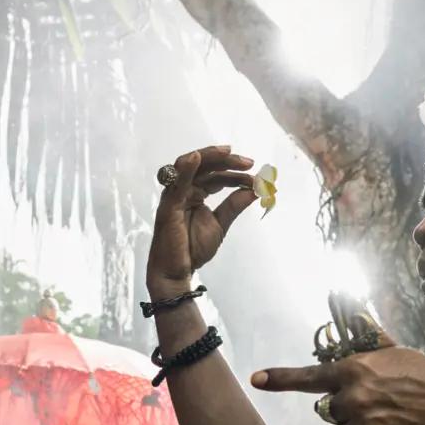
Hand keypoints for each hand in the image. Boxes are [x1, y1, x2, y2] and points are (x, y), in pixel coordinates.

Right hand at [146, 144, 258, 293]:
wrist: (177, 272)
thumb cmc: (192, 250)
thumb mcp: (220, 224)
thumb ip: (234, 205)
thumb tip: (254, 190)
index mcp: (195, 193)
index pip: (216, 175)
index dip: (236, 173)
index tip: (256, 177)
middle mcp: (183, 191)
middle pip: (204, 166)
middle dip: (227, 161)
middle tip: (249, 162)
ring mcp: (174, 196)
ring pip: (189, 166)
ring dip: (209, 156)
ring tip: (228, 152)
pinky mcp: (168, 206)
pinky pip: (175, 183)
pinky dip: (184, 168)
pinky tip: (195, 157)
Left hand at [251, 347, 424, 424]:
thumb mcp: (400, 352)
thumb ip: (372, 340)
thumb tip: (356, 313)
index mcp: (355, 370)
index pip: (309, 376)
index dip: (280, 379)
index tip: (257, 380)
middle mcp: (353, 399)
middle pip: (328, 411)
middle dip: (345, 411)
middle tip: (376, 409)